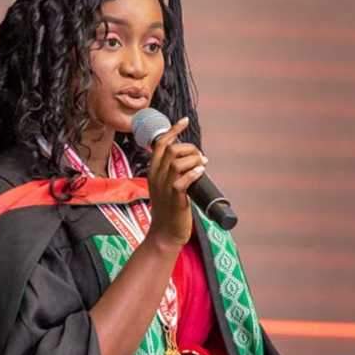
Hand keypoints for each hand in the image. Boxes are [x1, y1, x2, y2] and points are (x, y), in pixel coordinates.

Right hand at [145, 117, 206, 248]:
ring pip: (177, 161)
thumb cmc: (168, 210)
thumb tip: (193, 159)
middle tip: (200, 158)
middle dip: (190, 148)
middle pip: (171, 149)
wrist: (165, 233)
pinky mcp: (175, 197)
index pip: (160, 143)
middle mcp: (156, 176)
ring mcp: (164, 186)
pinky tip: (201, 172)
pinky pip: (183, 179)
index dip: (173, 130)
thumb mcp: (165, 187)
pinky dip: (194, 172)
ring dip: (195, 159)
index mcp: (153, 171)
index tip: (184, 121)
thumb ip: (173, 172)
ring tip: (202, 166)